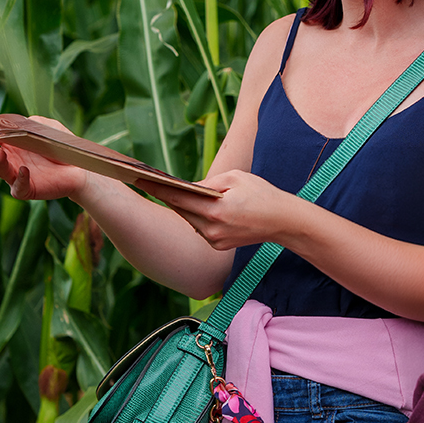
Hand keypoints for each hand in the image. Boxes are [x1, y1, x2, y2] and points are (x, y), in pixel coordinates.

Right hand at [0, 117, 88, 201]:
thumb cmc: (60, 145)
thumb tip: (8, 123)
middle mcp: (10, 159)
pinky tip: (24, 169)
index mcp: (10, 142)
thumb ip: (26, 123)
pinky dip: (21, 178)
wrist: (80, 166)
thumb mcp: (44, 127)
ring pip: (1, 169)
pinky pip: (19, 186)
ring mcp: (16, 175)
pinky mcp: (27, 189)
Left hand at [142, 169, 293, 251]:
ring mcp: (214, 240)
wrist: (283, 221)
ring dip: (180, 207)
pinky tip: (189, 206)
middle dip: (167, 195)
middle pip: (180, 210)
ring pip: (189, 220)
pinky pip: (200, 228)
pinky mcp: (218, 245)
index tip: (140, 179)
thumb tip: (187, 187)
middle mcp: (212, 229)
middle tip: (148, 181)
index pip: (178, 198)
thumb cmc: (261, 194)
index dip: (157, 188)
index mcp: (215, 210)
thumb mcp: (235, 178)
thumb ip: (208, 182)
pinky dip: (195, 216)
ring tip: (165, 191)